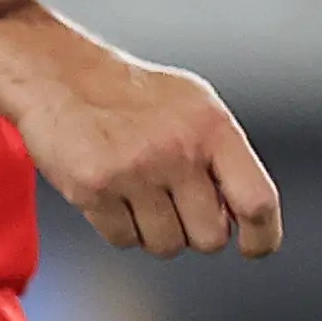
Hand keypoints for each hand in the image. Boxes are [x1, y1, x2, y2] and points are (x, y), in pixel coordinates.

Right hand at [0, 30, 280, 260]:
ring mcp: (134, 170)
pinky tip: (111, 193)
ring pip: (167, 246)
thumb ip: (225, 158)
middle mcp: (177, 148)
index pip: (257, 201)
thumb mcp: (195, 107)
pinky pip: (124, 242)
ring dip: (154, 231)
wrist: (59, 74)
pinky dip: (119, 227)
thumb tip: (247, 222)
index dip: (262, 237)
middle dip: (194, 230)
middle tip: (172, 202)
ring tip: (138, 192)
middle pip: (210, 238)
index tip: (252, 247)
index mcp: (211, 126)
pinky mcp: (94, 188)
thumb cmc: (132, 96)